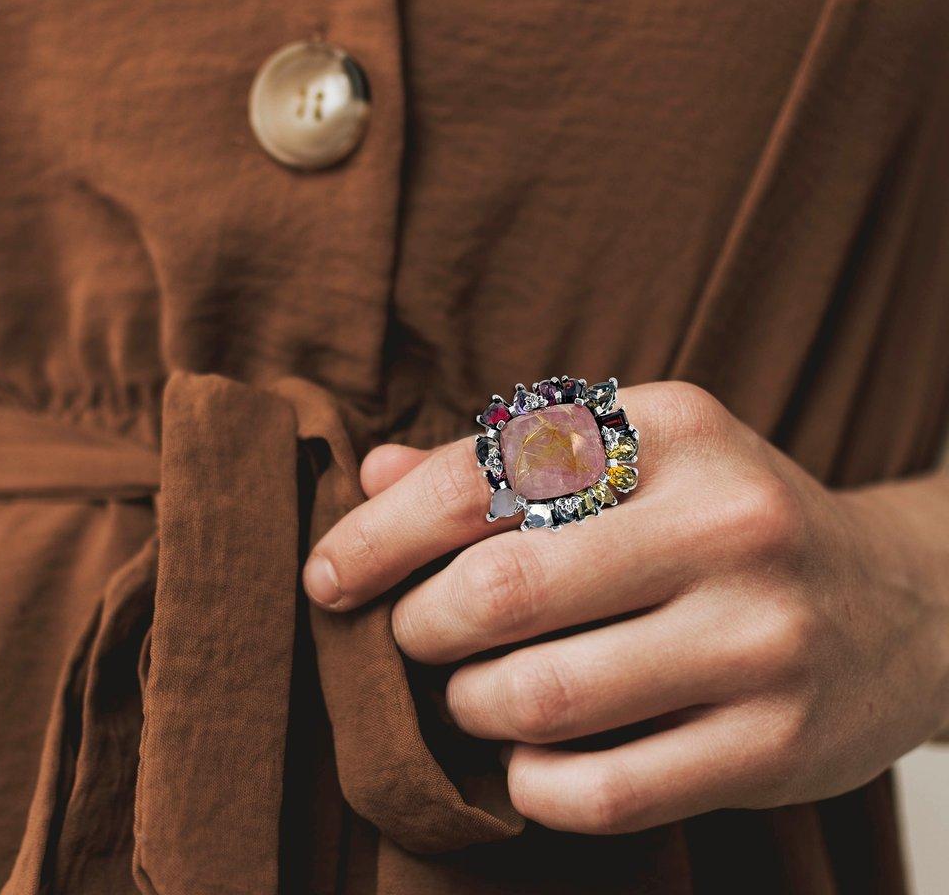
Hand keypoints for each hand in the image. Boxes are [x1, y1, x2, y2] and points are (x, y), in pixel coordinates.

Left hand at [303, 382, 948, 833]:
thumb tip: (372, 475)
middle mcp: (725, 521)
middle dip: (416, 627)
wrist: (896, 604)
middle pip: (501, 591)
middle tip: (406, 638)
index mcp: (671, 428)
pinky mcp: (778, 743)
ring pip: (543, 699)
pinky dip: (531, 786)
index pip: (480, 476)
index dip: (378, 533)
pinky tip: (525, 759)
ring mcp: (760, 636)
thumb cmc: (724, 520)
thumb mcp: (632, 457)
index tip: (328, 576)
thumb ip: (498, 464)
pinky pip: (604, 792)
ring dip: (468, 706)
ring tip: (467, 693)